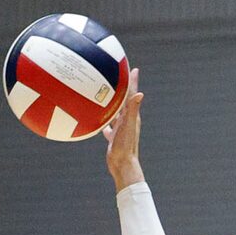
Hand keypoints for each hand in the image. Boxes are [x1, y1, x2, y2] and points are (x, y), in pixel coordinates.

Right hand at [103, 68, 145, 188]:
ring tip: (104, 94)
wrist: (122, 165)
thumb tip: (140, 94)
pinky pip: (107, 126)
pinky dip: (102, 121)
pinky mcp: (114, 137)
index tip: (133, 69)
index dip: (132, 81)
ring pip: (115, 112)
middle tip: (118, 76)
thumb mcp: (128, 126)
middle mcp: (127, 120)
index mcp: (132, 116)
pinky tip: (95, 117)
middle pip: (124, 101)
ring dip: (111, 104)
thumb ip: (133, 110)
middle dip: (121, 89)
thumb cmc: (126, 146)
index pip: (132, 95)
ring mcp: (120, 129)